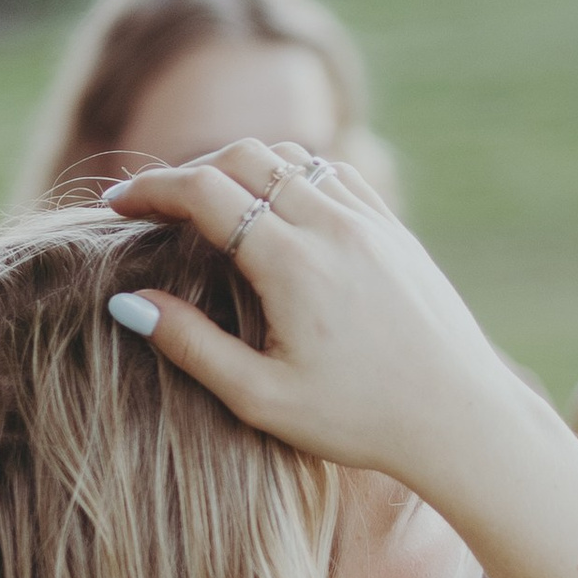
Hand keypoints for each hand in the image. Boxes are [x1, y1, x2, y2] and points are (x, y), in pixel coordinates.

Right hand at [106, 144, 520, 501]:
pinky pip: (334, 175)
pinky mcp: (395, 230)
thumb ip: (191, 346)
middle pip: (243, 157)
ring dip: (241, 168)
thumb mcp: (262, 398)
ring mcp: (370, 221)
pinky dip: (292, 177)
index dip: (150, 189)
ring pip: (290, 158)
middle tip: (157, 208)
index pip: (203, 191)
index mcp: (292, 263)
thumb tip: (129, 301)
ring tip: (211, 208)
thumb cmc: (360, 420)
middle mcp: (333, 225)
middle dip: (189, 172)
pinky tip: (276, 212)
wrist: (460, 418)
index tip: (117, 206)